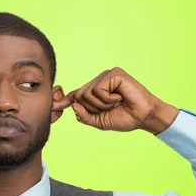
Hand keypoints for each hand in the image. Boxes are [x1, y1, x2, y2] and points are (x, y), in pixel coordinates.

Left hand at [52, 67, 178, 133]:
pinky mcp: (114, 74)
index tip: (53, 106)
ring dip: (100, 105)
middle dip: (91, 108)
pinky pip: (98, 90)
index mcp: (94, 92)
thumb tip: (74, 106)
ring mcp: (106, 76)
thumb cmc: (124, 118)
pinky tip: (119, 98)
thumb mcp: (99, 121)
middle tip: (108, 109)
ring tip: (115, 103)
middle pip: (78, 95)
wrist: (143, 117)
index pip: (75, 95)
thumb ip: (85, 116)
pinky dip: (107, 99)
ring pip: (86, 94)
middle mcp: (98, 82)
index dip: (64, 101)